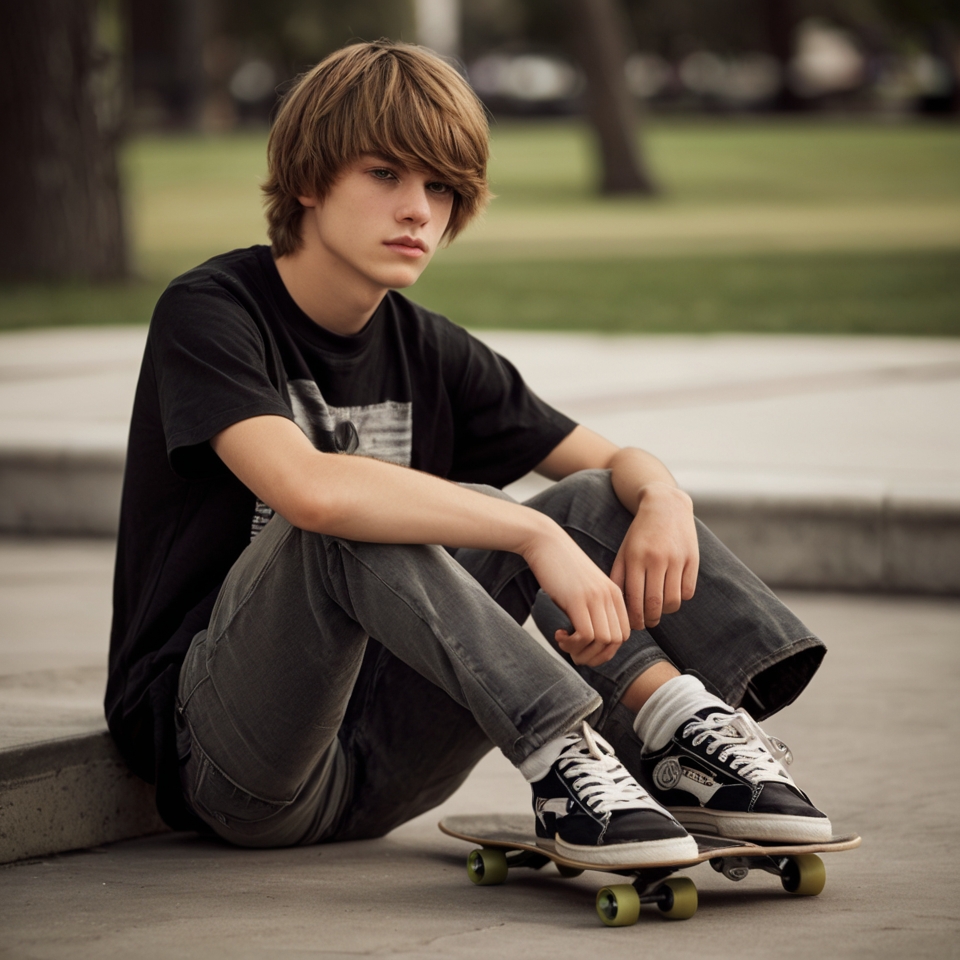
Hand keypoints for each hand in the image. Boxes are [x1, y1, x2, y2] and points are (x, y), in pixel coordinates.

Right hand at [521, 522, 629, 666]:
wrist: (545, 542)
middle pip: (615, 642)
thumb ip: (592, 609)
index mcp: (615, 594)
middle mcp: (610, 596)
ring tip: (564, 643)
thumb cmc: (560, 567)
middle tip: (573, 652)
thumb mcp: (583, 588)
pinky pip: (586, 635)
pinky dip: (572, 643)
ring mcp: (595, 597)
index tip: (583, 648)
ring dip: (582, 652)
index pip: (623, 635)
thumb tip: (588, 642)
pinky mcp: (578, 599)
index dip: (604, 650)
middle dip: (594, 656)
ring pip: (602, 641)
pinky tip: (559, 634)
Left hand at [609, 482, 698, 629]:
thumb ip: (619, 577)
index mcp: (635, 558)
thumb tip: (618, 608)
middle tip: (647, 623)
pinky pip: (688, 590)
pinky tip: (672, 595)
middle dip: (650, 619)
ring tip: (659, 610)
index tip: (635, 625)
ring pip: (673, 600)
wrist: (665, 506)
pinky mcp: (692, 558)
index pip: (635, 599)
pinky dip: (681, 598)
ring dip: (666, 611)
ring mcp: (676, 558)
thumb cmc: (640, 534)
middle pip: (655, 603)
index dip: (635, 618)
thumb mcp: (624, 552)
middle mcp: (656, 559)